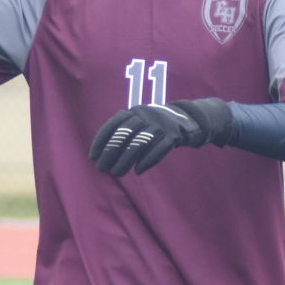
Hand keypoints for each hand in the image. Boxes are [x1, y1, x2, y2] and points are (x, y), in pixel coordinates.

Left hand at [88, 99, 229, 175]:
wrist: (191, 118)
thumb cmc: (159, 125)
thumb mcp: (142, 121)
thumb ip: (125, 130)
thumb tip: (102, 151)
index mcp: (136, 111)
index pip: (114, 124)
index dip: (101, 140)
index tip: (93, 156)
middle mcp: (147, 115)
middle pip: (124, 134)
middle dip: (111, 153)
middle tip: (102, 169)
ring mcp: (161, 124)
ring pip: (139, 143)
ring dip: (126, 160)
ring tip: (117, 173)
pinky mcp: (175, 134)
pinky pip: (159, 148)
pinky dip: (147, 160)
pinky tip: (138, 170)